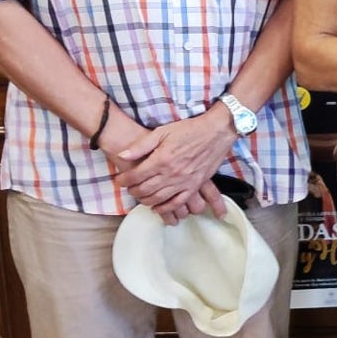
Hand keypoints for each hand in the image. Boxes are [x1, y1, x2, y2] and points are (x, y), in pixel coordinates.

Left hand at [112, 111, 238, 219]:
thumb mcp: (162, 131)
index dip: (124, 180)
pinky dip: (165, 209)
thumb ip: (141, 145)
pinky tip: (157, 208)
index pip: (135, 176)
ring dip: (145, 200)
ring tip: (140, 196)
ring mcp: (183, 182)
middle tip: (129, 188)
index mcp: (161, 159)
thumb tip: (122, 155)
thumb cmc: (189, 129)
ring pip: (158, 199)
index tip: (120, 180)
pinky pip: (177, 203)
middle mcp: (171, 174)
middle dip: (133, 191)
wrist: (216, 132)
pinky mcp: (194, 186)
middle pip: (144, 190)